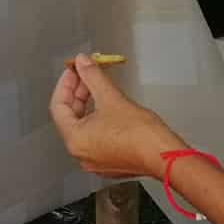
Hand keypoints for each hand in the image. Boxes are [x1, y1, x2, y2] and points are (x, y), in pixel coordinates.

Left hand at [47, 54, 185, 179]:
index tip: (73, 69)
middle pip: (69, 116)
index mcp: (75, 140)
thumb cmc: (140, 134)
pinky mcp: (110, 161)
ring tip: (97, 86)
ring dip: (87, 104)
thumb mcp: (111, 97)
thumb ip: (92, 77)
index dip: (65, 83)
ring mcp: (95, 160)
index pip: (58, 106)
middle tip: (85, 74)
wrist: (165, 155)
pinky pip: (96, 136)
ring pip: (83, 126)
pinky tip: (107, 105)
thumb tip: (82, 62)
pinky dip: (97, 119)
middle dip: (77, 92)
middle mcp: (81, 153)